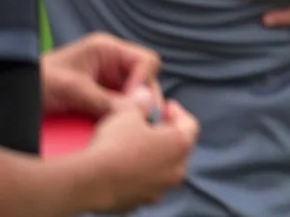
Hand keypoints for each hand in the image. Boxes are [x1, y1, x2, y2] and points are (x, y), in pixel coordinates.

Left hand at [40, 33, 160, 116]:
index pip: (146, 61)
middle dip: (142, 100)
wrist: (13, 95)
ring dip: (132, 110)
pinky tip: (115, 127)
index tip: (134, 105)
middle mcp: (112, 63)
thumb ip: (104, 98)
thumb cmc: (37, 82)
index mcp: (107, 49)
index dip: (144, 83)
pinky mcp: (101, 97)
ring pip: (135, 95)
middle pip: (144, 80)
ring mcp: (107, 80)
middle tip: (136, 121)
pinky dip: (120, 117)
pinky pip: (120, 107)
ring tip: (125, 126)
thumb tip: (137, 108)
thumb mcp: (71, 89)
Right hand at [76, 95, 197, 211]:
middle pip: (177, 149)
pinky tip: (122, 168)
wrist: (89, 182)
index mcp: (180, 146)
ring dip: (152, 158)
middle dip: (166, 136)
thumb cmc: (114, 145)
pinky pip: (144, 185)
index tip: (166, 106)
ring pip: (162, 170)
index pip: (190, 125)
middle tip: (150, 127)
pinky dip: (138, 176)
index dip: (178, 112)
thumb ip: (141, 102)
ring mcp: (159, 190)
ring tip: (135, 148)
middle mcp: (176, 171)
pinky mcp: (140, 203)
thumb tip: (144, 94)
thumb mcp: (127, 114)